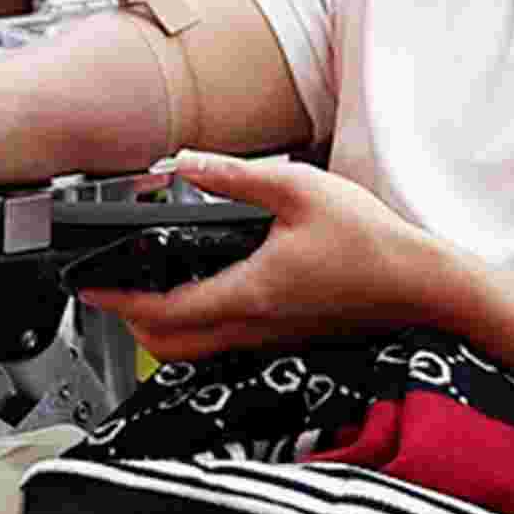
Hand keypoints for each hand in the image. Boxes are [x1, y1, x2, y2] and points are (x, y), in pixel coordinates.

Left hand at [76, 153, 457, 362]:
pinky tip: (201, 293)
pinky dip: (196, 329)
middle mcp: (255, 325)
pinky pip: (225, 345)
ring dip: (162, 329)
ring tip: (146, 291)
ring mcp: (272, 338)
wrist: (424, 285)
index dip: (118, 300)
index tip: (89, 287)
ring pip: (196, 351)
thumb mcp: (298, 189)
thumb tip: (184, 162)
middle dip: (131, 322)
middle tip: (113, 289)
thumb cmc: (372, 242)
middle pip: (169, 346)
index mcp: (249, 292)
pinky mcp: (288, 338)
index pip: (164, 310)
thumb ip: (234, 175)